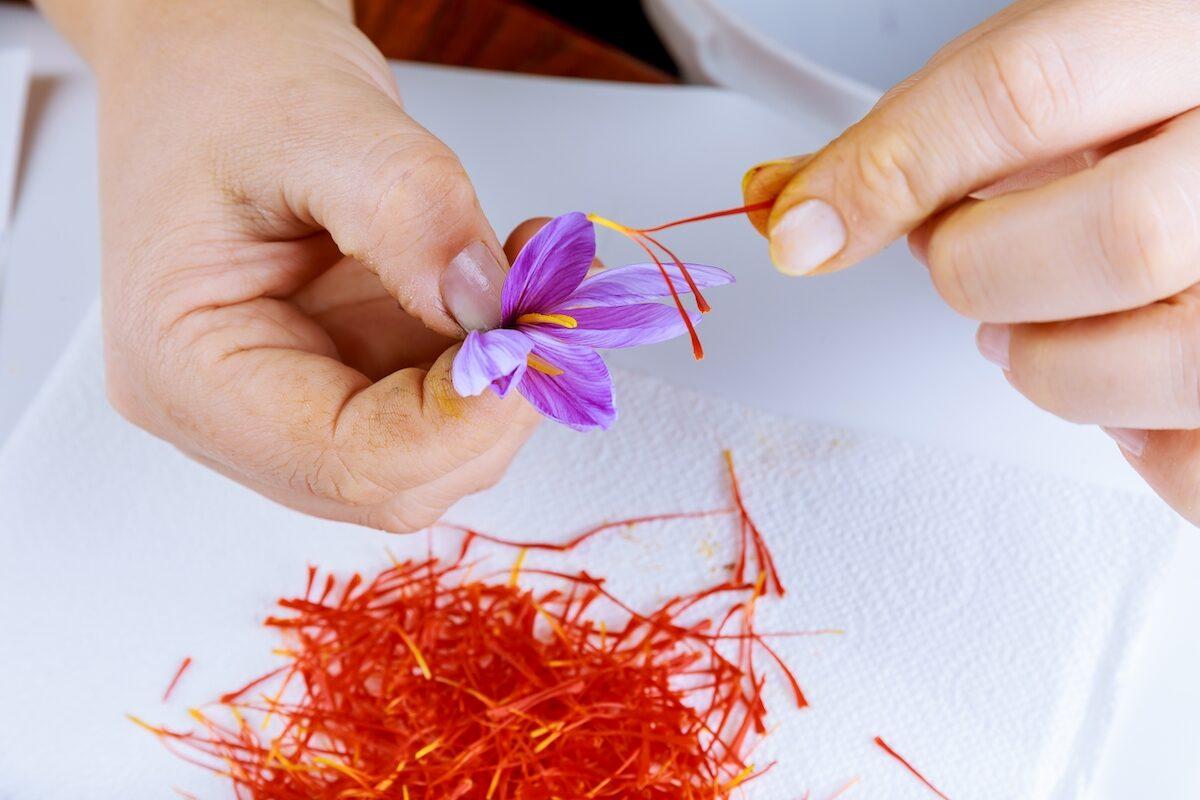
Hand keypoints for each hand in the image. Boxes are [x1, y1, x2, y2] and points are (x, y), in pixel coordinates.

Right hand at [52, 0, 539, 530]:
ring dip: (503, 383)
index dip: (458, 426)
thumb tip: (491, 302)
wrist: (211, 54)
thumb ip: (408, 214)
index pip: (341, 461)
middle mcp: (231, 411)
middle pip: (392, 479)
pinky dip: (494, 359)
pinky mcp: (343, 374)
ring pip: (429, 454)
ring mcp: (291, 400)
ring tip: (534, 278)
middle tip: (552, 310)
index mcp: (184, 369)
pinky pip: (438, 404)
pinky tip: (511, 287)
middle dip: (492, 406)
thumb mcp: (318, 122)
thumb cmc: (223, 79)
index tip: (535, 349)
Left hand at [744, 0, 1199, 522]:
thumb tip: (798, 212)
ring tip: (1037, 326)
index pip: (1027, 92)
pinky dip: (1127, 439)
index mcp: (1186, 32)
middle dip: (983, 273)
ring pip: (1163, 356)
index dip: (892, 171)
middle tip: (961, 260)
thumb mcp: (1051, 65)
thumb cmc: (1150, 88)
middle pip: (1116, 239)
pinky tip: (1115, 376)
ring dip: (1050, 364)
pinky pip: (1193, 460)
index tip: (806, 228)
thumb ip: (928, 128)